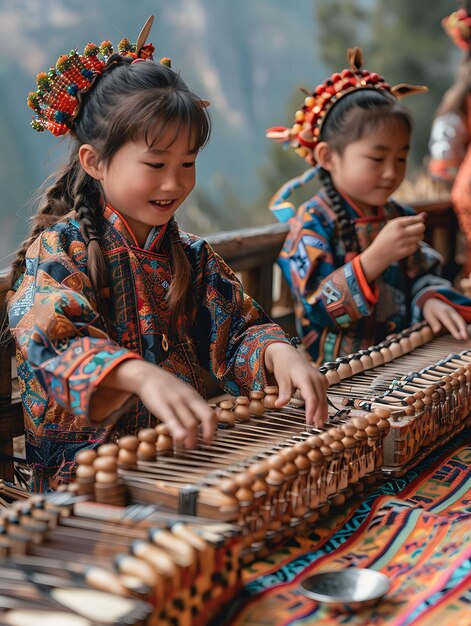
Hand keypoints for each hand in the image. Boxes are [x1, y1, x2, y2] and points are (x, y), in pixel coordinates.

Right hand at [101, 359, 216, 447]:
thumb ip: (194, 407)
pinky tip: (179, 440)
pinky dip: (178, 432)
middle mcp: (188, 399)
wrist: (148, 375)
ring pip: (190, 422)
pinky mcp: (162, 406)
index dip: (213, 427)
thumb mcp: (184, 394)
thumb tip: (204, 422)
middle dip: (209, 432)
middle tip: (206, 444)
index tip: (210, 439)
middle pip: (206, 416)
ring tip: (189, 447)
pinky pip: (173, 421)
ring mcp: (176, 402)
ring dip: (192, 438)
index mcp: (195, 397)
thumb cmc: (167, 389)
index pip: (210, 413)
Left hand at [263, 342, 327, 426]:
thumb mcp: (282, 379)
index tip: (309, 422)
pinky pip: (324, 395)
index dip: (311, 411)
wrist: (288, 355)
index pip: (312, 398)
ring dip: (322, 411)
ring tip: (319, 424)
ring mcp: (321, 379)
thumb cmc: (284, 367)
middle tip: (315, 427)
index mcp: (306, 378)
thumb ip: (284, 393)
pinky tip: (321, 414)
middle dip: (318, 414)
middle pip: (320, 400)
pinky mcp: (322, 381)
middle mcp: (316, 378)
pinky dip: (323, 405)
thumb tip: (279, 405)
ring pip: (324, 398)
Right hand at [360, 213, 425, 281]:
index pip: (415, 219)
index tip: (419, 221)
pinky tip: (406, 246)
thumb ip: (408, 220)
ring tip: (409, 239)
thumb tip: (425, 214)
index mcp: (396, 224)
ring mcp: (402, 243)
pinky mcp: (405, 251)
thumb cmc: (386, 238)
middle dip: (421, 228)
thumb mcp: (393, 226)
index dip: (420, 220)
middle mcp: (399, 232)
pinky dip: (414, 246)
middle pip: (421, 227)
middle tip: (416, 230)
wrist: (377, 255)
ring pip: (420, 237)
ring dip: (417, 237)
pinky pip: (417, 246)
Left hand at [422, 298, 468, 340]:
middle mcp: (450, 311)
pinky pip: (461, 321)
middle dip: (463, 329)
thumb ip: (433, 323)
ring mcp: (454, 312)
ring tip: (466, 338)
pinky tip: (465, 334)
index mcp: (442, 312)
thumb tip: (437, 331)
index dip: (454, 330)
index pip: (449, 322)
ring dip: (465, 329)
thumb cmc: (430, 310)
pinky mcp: (456, 315)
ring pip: (461, 320)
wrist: (434, 301)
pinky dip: (464, 327)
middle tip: (466, 337)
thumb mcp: (428, 315)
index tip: (458, 337)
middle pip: (459, 320)